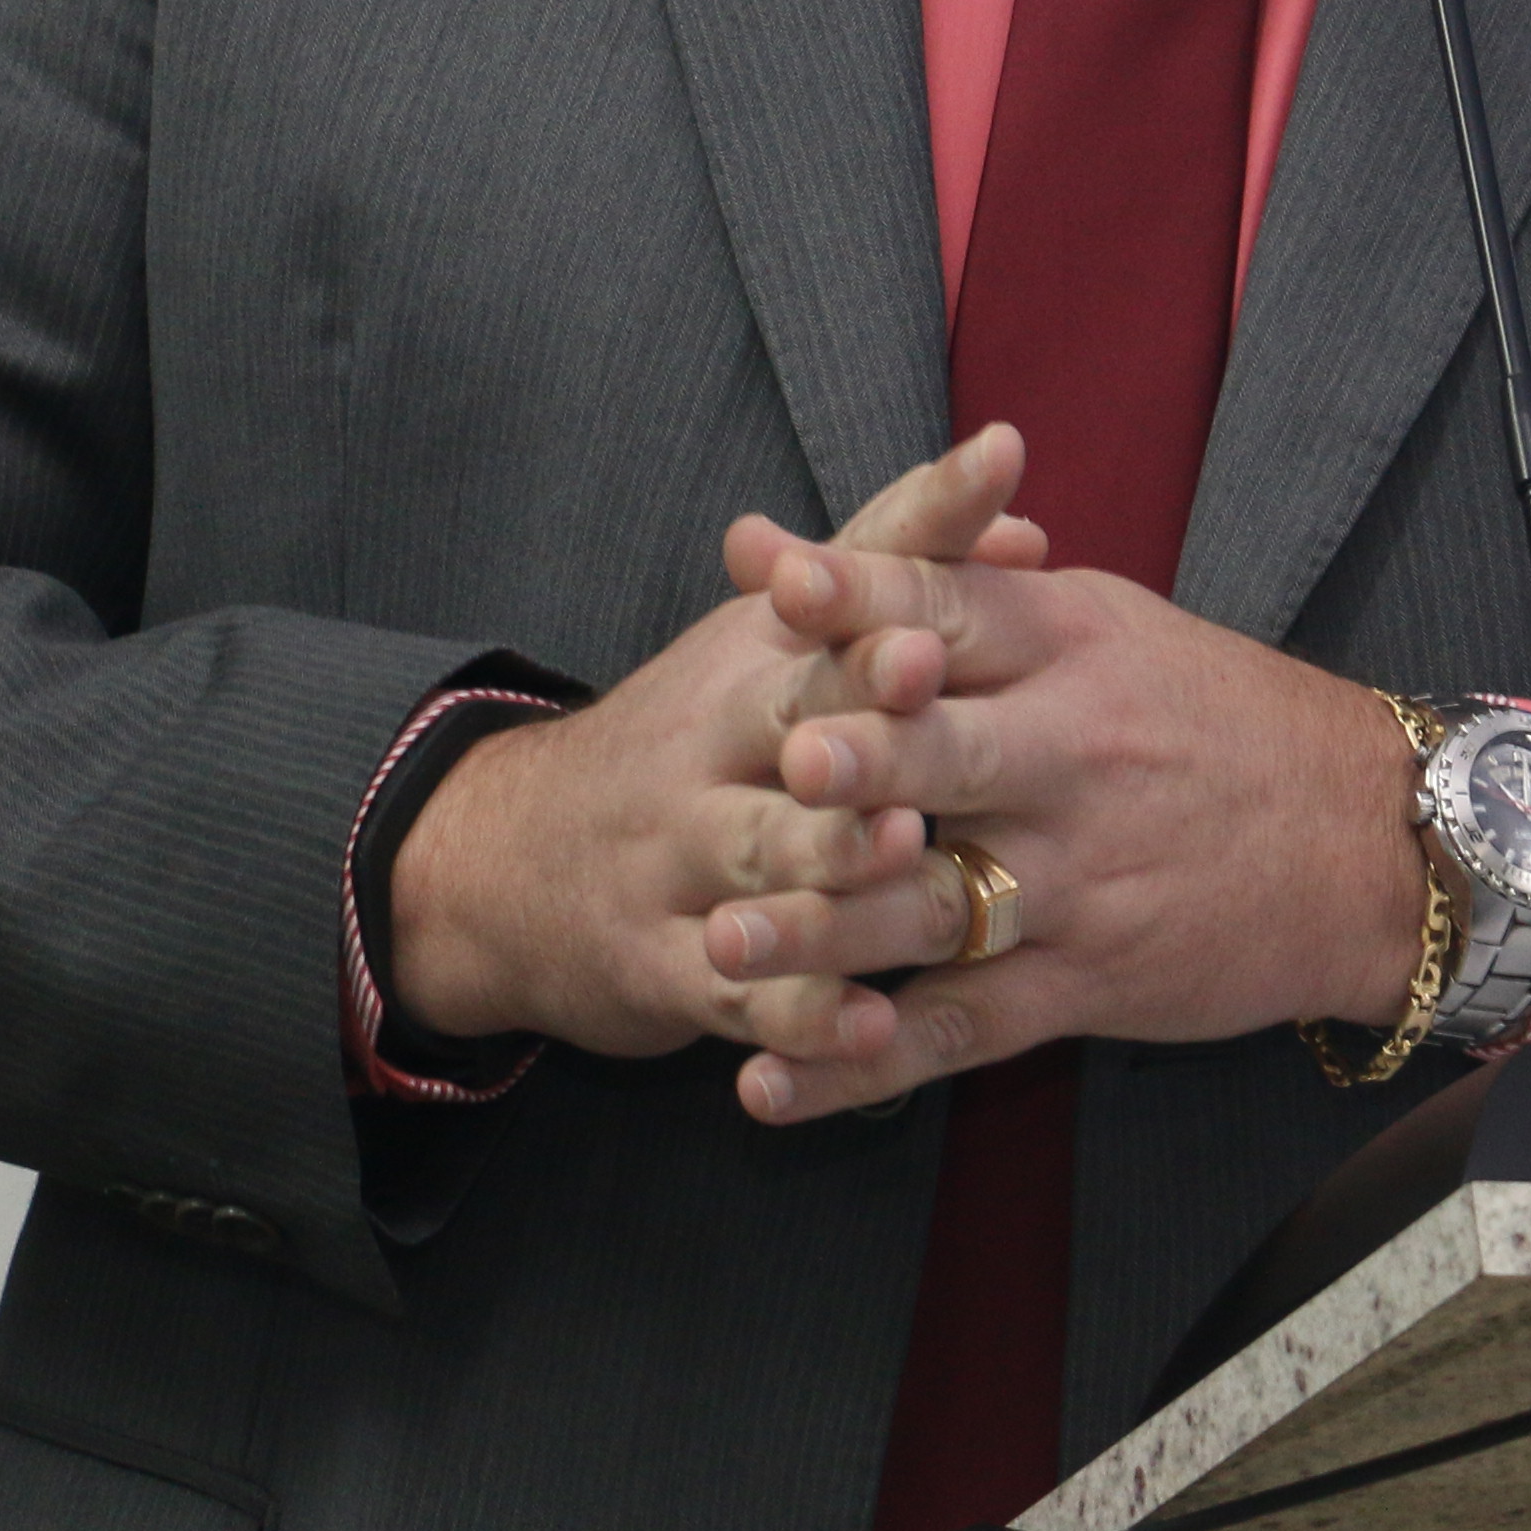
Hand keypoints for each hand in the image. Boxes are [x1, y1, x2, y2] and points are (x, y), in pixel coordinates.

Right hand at [382, 427, 1049, 1072]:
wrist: (507, 860)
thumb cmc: (698, 732)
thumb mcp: (772, 635)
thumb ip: (899, 563)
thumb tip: (1024, 503)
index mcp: (753, 661)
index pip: (823, 610)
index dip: (876, 599)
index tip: (936, 592)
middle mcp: (709, 750)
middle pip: (789, 726)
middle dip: (858, 717)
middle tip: (925, 694)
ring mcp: (680, 861)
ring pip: (770, 862)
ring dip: (837, 858)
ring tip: (909, 853)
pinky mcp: (662, 967)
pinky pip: (739, 994)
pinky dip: (803, 1014)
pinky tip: (870, 1028)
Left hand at [721, 547, 1437, 1123]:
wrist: (1368, 843)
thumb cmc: (1216, 719)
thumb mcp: (1108, 625)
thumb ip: (962, 589)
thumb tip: (790, 550)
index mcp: (1075, 646)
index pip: (959, 608)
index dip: (867, 594)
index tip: (778, 578)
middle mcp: (1075, 756)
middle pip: (952, 755)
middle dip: (870, 760)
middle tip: (789, 762)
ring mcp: (1080, 878)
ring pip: (938, 906)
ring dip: (829, 932)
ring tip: (727, 944)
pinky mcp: (1085, 984)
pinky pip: (960, 1030)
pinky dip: (861, 1066)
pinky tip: (771, 1085)